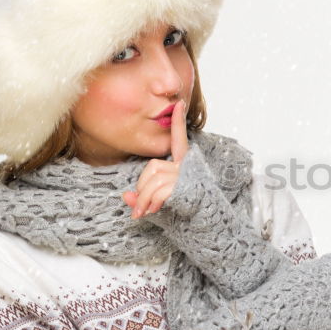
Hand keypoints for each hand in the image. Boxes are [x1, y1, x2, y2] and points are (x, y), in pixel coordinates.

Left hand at [123, 99, 188, 218]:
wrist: (205, 225)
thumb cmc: (183, 212)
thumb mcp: (157, 201)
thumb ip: (142, 196)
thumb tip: (125, 196)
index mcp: (184, 165)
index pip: (179, 140)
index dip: (178, 123)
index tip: (179, 104)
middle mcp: (187, 168)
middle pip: (153, 166)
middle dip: (142, 187)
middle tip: (140, 205)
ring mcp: (186, 176)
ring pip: (153, 179)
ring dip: (143, 198)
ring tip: (143, 212)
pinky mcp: (184, 186)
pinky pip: (159, 190)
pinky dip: (151, 201)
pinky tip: (151, 211)